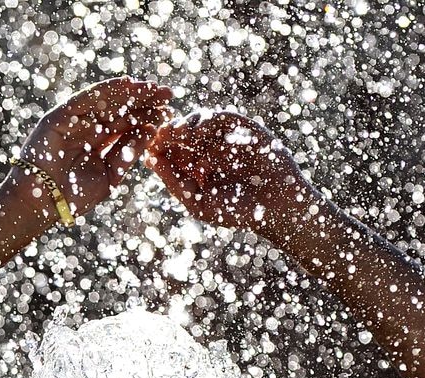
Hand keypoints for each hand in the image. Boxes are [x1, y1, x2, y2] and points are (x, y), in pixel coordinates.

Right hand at [13, 77, 171, 221]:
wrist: (42, 203)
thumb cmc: (74, 196)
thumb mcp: (111, 174)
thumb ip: (128, 152)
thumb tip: (151, 129)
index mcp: (99, 143)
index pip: (127, 125)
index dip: (148, 116)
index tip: (170, 111)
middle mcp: (87, 128)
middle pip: (120, 110)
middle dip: (144, 101)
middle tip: (169, 94)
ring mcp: (73, 121)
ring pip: (106, 101)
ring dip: (130, 92)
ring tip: (152, 87)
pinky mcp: (60, 116)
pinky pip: (86, 99)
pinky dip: (106, 90)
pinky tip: (128, 84)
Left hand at [146, 110, 312, 231]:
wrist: (277, 211)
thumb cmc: (236, 212)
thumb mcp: (197, 201)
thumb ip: (174, 181)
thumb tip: (148, 160)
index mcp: (196, 164)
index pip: (172, 149)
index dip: (159, 145)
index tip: (147, 148)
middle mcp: (211, 148)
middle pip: (184, 131)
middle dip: (170, 131)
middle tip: (158, 134)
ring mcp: (229, 137)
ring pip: (201, 121)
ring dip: (186, 126)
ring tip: (175, 134)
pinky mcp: (246, 129)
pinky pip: (223, 119)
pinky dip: (208, 124)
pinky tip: (198, 142)